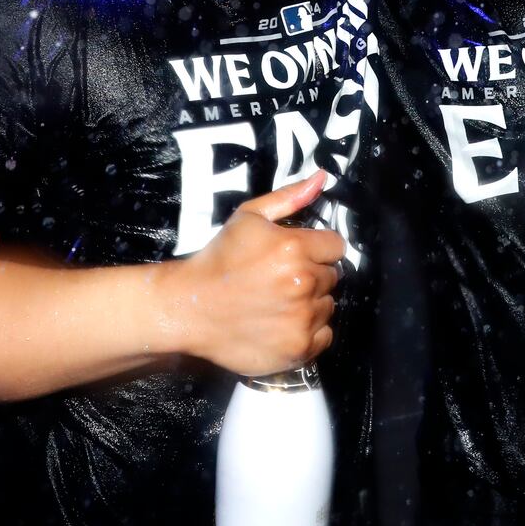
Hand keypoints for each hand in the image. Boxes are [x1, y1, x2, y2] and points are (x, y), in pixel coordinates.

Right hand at [154, 173, 344, 375]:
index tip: (297, 255)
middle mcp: (303, 283)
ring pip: (328, 305)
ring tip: (279, 302)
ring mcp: (302, 318)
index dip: (318, 249)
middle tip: (282, 280)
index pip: (335, 246)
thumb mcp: (248, 217)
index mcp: (294, 248)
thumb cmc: (218, 260)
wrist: (188, 308)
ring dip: (311, 303)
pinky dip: (309, 331)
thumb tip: (322, 177)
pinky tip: (283, 323)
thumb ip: (289, 197)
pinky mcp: (298, 348)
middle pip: (332, 276)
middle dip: (312, 275)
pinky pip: (324, 335)